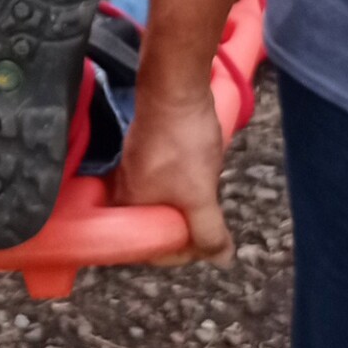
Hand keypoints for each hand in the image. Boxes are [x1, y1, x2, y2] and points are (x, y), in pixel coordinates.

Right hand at [118, 82, 232, 266]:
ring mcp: (136, 169)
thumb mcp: (200, 196)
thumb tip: (221, 259)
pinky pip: (167, 182)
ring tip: (209, 196)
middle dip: (188, 228)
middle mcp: (126, 191)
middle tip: (213, 222)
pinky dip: (185, 186)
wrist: (175, 88)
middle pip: (159, 226)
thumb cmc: (182, 144)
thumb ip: (209, 233)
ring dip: (188, 206)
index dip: (184, 253)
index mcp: (130, 206)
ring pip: (164, 203)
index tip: (209, 245)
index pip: (154, 249)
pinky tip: (201, 175)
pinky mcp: (149, 151)